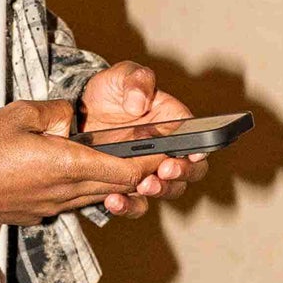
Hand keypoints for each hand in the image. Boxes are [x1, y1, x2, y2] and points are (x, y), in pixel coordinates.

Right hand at [0, 97, 200, 224]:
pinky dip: (83, 189)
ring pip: (95, 195)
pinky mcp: (36, 214)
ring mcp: (51, 207)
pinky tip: (75, 174)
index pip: (127, 170)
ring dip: (111, 183)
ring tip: (120, 164)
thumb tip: (71, 117)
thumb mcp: (20, 113)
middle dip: (139, 173)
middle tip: (155, 158)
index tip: (170, 154)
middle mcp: (65, 192)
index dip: (152, 164)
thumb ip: (56, 113)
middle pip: (117, 186)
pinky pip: (71, 201)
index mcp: (68, 164)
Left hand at [78, 60, 209, 207]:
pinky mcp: (127, 185)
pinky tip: (114, 200)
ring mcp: (149, 170)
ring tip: (143, 186)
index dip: (202, 148)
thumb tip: (139, 103)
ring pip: (167, 190)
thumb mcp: (122, 76)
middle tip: (166, 170)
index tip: (194, 152)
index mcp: (175, 122)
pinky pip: (135, 203)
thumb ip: (136, 81)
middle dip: (182, 174)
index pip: (199, 138)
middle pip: (191, 170)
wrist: (79, 112)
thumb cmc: (110, 90)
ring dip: (160, 191)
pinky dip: (128, 206)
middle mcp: (168, 150)